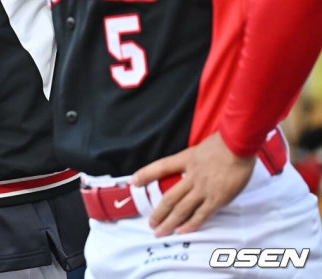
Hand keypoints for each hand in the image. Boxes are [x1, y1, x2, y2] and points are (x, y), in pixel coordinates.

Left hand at [130, 132, 255, 236]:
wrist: (239, 144)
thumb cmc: (224, 142)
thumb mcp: (201, 147)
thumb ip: (194, 160)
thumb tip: (189, 168)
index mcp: (186, 159)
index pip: (161, 167)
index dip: (146, 174)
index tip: (134, 181)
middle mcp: (191, 175)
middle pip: (170, 197)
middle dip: (158, 212)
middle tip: (150, 223)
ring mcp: (203, 188)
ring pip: (182, 209)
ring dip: (169, 222)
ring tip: (160, 232)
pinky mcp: (217, 198)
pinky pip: (201, 215)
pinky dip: (190, 224)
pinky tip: (181, 231)